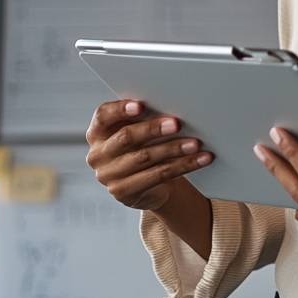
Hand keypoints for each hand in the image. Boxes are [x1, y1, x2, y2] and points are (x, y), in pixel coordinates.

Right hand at [85, 99, 213, 210]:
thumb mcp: (139, 131)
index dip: (120, 110)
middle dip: (153, 129)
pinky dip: (184, 165)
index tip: (141, 105)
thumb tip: (175, 104)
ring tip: (195, 143)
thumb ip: (146, 117)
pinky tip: (201, 159)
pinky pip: (158, 175)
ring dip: (174, 149)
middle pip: (126, 137)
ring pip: (145, 157)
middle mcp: (98, 154)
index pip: (103, 116)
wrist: (149, 184)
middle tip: (177, 124)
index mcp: (97, 132)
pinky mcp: (124, 192)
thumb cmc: (144, 145)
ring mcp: (108, 175)